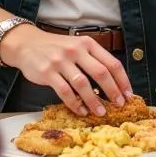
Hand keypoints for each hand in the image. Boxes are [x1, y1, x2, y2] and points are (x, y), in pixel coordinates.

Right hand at [0, 25, 133, 117]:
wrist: (27, 44)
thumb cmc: (57, 48)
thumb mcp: (78, 47)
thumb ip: (93, 60)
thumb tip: (113, 84)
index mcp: (88, 44)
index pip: (112, 62)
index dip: (123, 80)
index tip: (128, 94)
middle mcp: (76, 50)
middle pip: (101, 73)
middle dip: (113, 91)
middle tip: (119, 105)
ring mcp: (60, 61)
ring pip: (83, 84)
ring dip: (94, 100)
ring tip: (101, 112)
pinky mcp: (47, 72)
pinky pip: (64, 92)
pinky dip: (75, 103)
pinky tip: (81, 110)